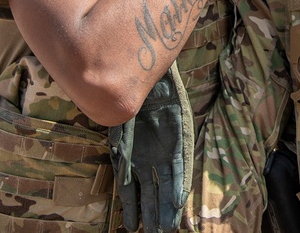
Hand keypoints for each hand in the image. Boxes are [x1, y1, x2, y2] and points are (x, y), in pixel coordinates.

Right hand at [110, 64, 191, 232]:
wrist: (149, 81)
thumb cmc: (129, 103)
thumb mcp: (119, 129)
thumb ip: (122, 156)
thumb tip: (124, 180)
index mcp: (131, 159)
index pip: (130, 192)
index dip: (131, 209)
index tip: (130, 227)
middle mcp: (148, 160)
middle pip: (151, 194)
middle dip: (152, 216)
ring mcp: (163, 154)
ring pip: (166, 187)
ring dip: (166, 208)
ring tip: (167, 229)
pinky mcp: (179, 144)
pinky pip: (180, 169)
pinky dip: (179, 186)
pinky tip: (178, 203)